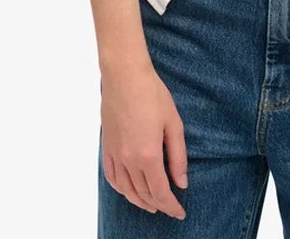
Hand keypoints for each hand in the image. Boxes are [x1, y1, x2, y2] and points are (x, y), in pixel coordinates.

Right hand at [100, 63, 188, 219]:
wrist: (125, 76)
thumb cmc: (152, 94)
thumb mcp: (174, 123)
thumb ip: (178, 156)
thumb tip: (182, 182)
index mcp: (148, 155)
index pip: (160, 192)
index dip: (171, 206)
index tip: (180, 212)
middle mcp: (129, 160)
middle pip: (143, 193)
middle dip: (158, 205)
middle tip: (170, 208)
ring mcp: (115, 154)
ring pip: (126, 189)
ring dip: (139, 201)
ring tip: (152, 205)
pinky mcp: (107, 147)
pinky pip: (112, 177)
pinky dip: (121, 189)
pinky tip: (128, 190)